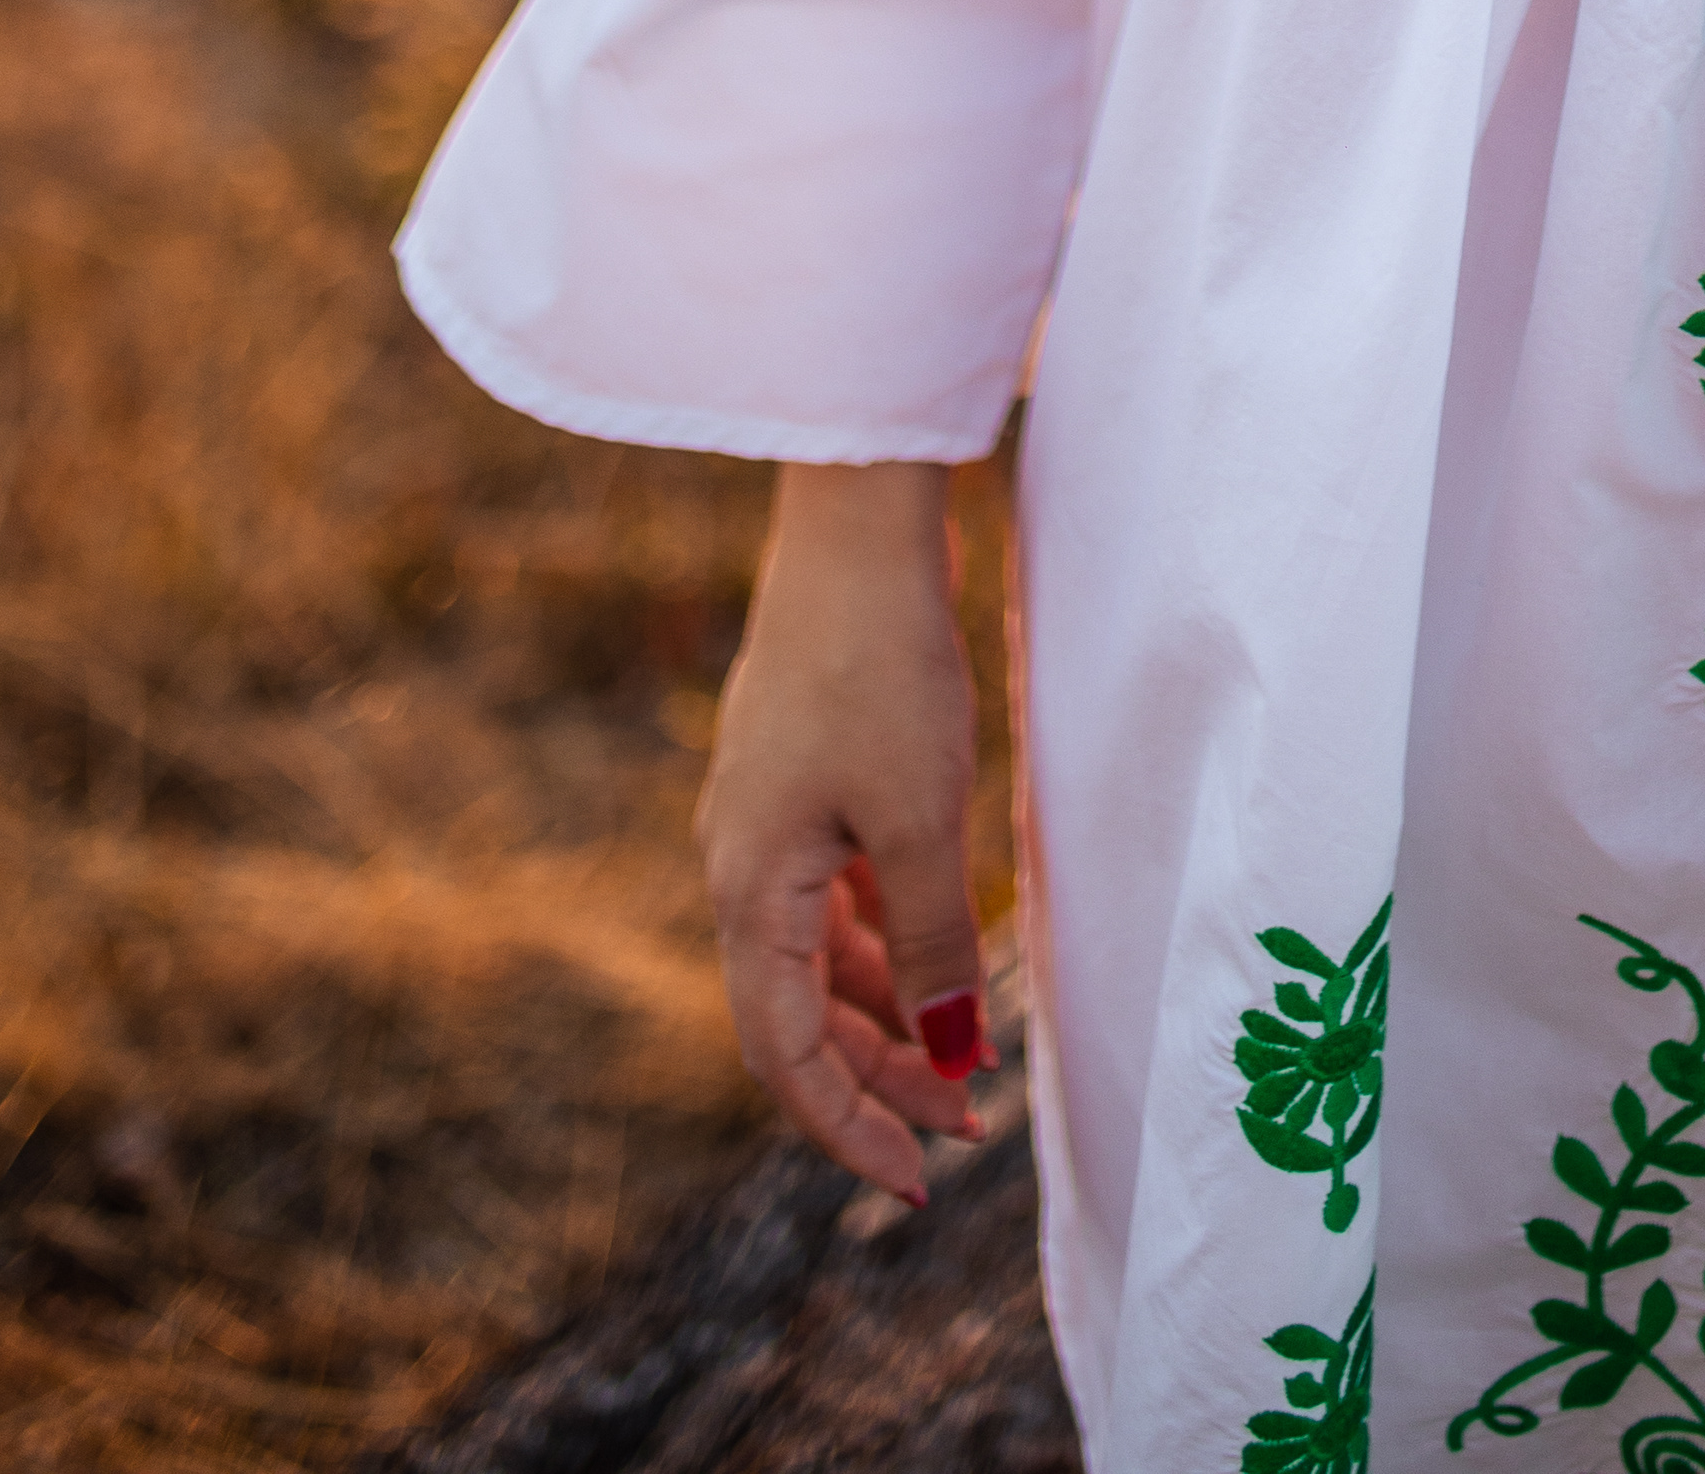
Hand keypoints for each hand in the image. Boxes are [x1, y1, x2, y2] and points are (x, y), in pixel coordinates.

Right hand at [695, 462, 989, 1206]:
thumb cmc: (883, 666)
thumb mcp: (921, 817)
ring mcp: (765, 822)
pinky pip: (831, 902)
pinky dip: (881, 947)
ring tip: (964, 1062)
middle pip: (797, 1016)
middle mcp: (739, 866)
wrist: (854, 525)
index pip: (785, 1053)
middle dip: (876, 1083)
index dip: (849, 1128)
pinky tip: (935, 964)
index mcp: (747, 888)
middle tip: (965, 1126)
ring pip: (816, 960)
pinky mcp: (801, 782)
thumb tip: (949, 1056)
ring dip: (884, 1017)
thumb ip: (932, 942)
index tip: (919, 1181)